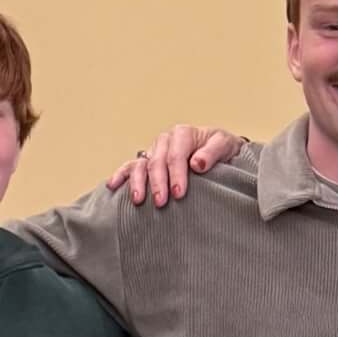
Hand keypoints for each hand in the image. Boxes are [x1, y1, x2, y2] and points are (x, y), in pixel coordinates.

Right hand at [122, 126, 243, 206]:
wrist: (219, 151)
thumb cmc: (222, 148)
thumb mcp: (225, 145)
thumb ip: (213, 152)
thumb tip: (197, 164)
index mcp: (183, 134)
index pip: (176, 155)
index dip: (177, 174)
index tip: (179, 193)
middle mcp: (165, 141)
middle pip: (157, 162)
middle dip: (158, 183)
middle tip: (162, 202)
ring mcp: (154, 151)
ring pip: (141, 165)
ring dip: (137, 182)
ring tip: (139, 200)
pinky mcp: (147, 161)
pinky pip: (130, 167)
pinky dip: (120, 175)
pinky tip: (112, 185)